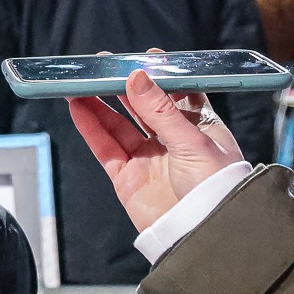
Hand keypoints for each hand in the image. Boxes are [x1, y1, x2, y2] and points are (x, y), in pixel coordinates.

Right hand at [68, 68, 243, 231]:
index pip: (178, 95)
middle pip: (142, 108)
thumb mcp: (192, 142)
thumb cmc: (216, 188)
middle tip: (102, 66)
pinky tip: (77, 108)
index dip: (160, 77)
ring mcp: (148, 160)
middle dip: (122, 87)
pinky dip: (90, 128)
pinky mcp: (127, 178)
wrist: (203, 235)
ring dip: (98, 104)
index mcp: (200, 129)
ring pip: (118, 126)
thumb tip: (136, 77)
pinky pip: (104, 148)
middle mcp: (173, 142)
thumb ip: (161, 109)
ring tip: (79, 84)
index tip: (144, 58)